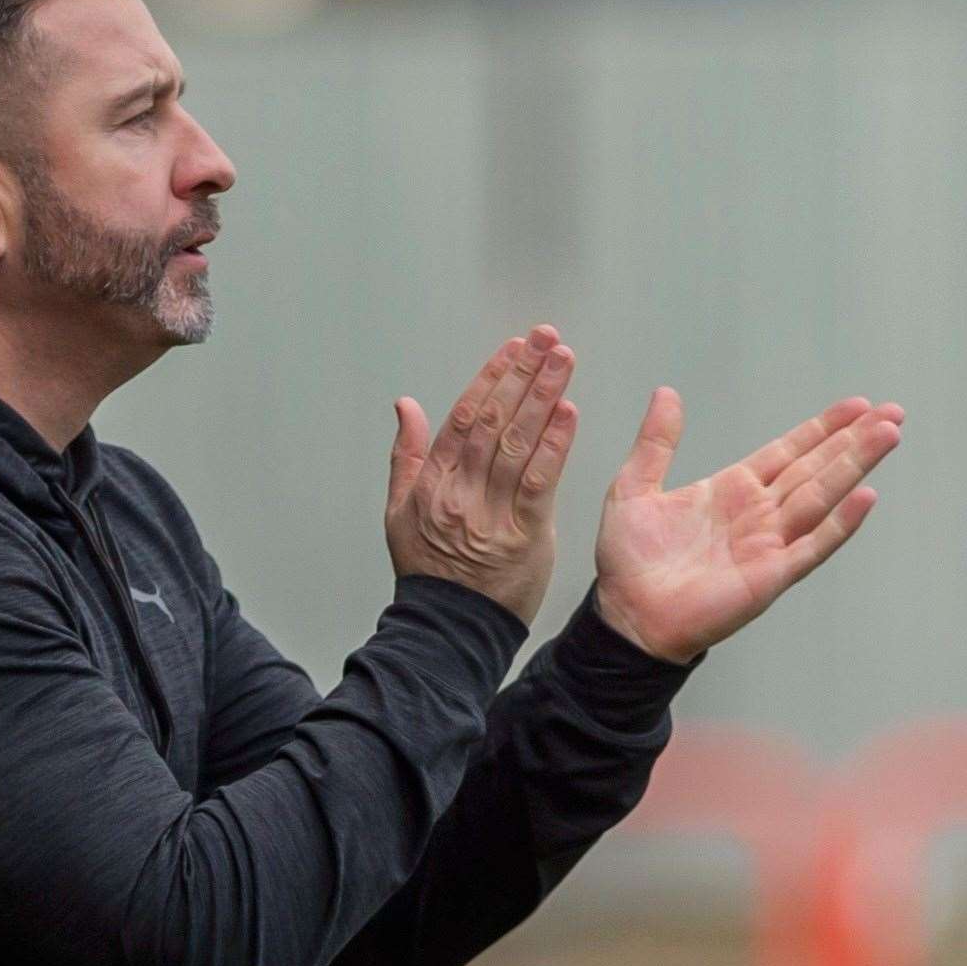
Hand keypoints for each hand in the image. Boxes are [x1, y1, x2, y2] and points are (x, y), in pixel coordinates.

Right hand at [386, 325, 578, 625]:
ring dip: (544, 396)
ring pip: (518, 442)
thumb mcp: (399, 511)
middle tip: (547, 339)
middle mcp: (459, 489)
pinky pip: (538, 481)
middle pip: (495, 419)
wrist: (448, 627)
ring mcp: (490, 511)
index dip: (491, 377)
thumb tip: (406, 405)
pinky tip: (567, 413)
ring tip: (563, 361)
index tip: (513, 346)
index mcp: (432, 481)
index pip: (464, 415)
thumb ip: (405, 455)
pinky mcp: (522, 534)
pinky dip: (554, 444)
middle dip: (523, 373)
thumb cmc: (428, 570)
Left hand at [593, 389, 903, 662]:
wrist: (625, 614)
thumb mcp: (633, 487)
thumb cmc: (629, 560)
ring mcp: (768, 544)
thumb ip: (656, 442)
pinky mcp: (770, 575)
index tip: (857, 405)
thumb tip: (666, 392)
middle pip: (815, 469)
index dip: (821, 429)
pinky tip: (865, 497)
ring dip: (855, 467)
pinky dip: (840, 523)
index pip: (788, 452)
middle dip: (854, 441)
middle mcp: (758, 514)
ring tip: (889, 435)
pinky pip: (812, 545)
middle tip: (893, 412)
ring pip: (821, 497)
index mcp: (731, 490)